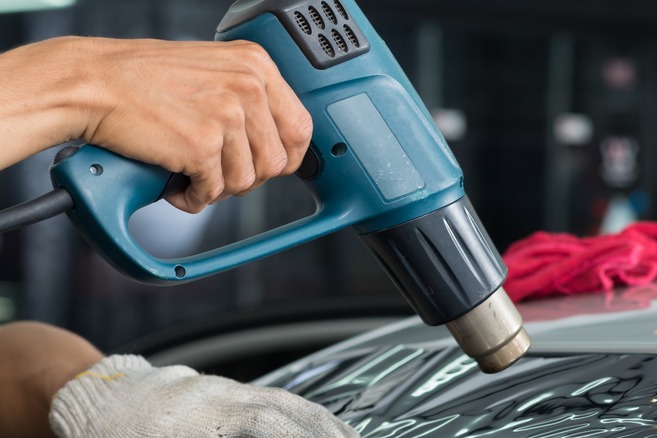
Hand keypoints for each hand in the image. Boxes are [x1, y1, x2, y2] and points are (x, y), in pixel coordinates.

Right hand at [0, 36, 311, 212]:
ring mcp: (227, 115)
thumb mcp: (212, 71)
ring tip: (189, 173)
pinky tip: (174, 182)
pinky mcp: (202, 145)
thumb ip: (247, 99)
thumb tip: (275, 144)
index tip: (268, 167)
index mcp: (256, 66)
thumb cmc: (142, 79)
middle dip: (247, 177)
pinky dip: (192, 198)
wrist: (93, 83)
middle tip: (216, 172)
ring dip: (216, 188)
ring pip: (245, 182)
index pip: (300, 127)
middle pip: (276, 162)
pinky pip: (212, 193)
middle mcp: (248, 87)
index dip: (287, 157)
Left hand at [50, 355, 359, 437]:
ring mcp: (220, 387)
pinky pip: (271, 395)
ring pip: (283, 399)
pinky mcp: (220, 387)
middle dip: (323, 431)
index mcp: (196, 418)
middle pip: (284, 410)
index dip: (301, 436)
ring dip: (320, 421)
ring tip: (347, 436)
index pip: (265, 426)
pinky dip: (299, 411)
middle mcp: (214, 396)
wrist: (91, 397)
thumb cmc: (110, 436)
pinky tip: (315, 424)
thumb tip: (260, 435)